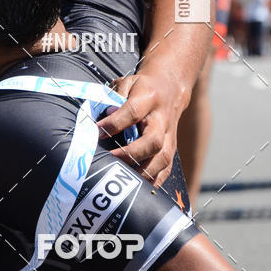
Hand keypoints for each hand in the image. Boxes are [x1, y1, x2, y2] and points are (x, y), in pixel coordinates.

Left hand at [97, 69, 187, 188]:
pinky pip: (167, 169)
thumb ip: (115, 96)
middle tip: (111, 158)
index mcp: (149, 98)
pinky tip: (140, 188)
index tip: (97, 131)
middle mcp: (162, 119)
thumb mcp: (127, 82)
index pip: (132, 112)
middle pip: (153, 141)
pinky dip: (154, 181)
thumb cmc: (142, 87)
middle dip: (132, 153)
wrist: (170, 89)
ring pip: (162, 158)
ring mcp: (169, 136)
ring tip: (124, 178)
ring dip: (143, 171)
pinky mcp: (172, 148)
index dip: (115, 123)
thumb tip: (102, 115)